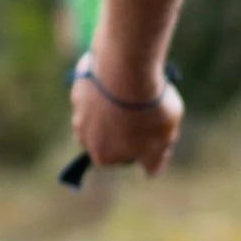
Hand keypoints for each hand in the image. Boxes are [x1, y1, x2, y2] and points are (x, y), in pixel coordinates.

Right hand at [68, 58, 184, 177]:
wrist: (128, 69)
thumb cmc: (147, 111)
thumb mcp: (162, 142)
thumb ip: (154, 161)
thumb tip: (150, 171)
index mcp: (102, 155)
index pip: (122, 157)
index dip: (139, 144)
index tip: (154, 130)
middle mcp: (83, 134)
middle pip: (107, 132)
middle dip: (124, 123)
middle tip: (147, 107)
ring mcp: (78, 105)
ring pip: (101, 107)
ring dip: (117, 100)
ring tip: (139, 87)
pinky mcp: (78, 79)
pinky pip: (98, 83)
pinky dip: (110, 80)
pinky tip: (126, 71)